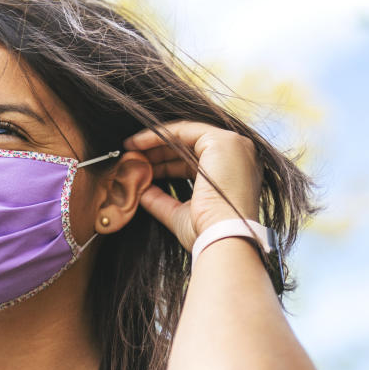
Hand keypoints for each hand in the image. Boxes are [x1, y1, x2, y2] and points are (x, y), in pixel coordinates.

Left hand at [123, 120, 262, 248]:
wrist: (222, 238)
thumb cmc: (206, 233)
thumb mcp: (179, 213)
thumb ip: (160, 201)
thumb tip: (140, 190)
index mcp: (233, 174)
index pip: (194, 162)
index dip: (166, 163)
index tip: (141, 168)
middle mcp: (238, 156)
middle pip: (189, 147)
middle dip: (158, 151)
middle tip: (132, 156)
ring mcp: (233, 146)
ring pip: (185, 136)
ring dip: (155, 141)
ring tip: (130, 150)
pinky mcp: (222, 141)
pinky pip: (183, 131)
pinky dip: (158, 135)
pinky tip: (137, 144)